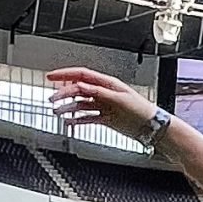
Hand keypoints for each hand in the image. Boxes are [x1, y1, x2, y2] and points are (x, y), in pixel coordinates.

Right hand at [46, 66, 160, 140]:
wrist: (151, 127)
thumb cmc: (141, 110)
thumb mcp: (119, 99)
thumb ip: (99, 92)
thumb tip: (81, 85)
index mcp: (107, 84)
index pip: (81, 75)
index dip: (65, 74)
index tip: (51, 77)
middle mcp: (103, 93)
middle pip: (78, 90)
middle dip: (63, 93)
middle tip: (51, 100)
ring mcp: (103, 105)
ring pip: (81, 104)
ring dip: (68, 107)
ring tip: (57, 112)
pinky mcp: (105, 118)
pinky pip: (87, 117)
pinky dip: (77, 119)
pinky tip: (69, 122)